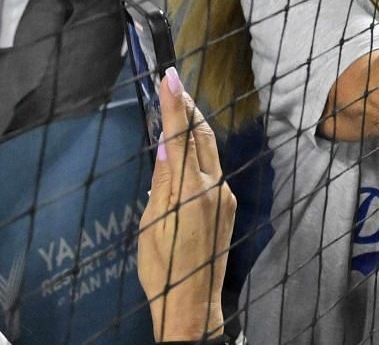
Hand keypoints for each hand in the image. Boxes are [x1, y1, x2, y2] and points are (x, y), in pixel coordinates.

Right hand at [137, 69, 233, 342]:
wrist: (193, 303)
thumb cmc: (164, 269)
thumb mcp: (151, 224)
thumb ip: (161, 181)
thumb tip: (164, 145)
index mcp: (190, 191)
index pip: (180, 136)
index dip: (174, 104)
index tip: (169, 76)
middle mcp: (213, 188)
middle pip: (201, 136)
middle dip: (187, 108)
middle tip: (173, 84)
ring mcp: (224, 196)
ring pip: (209, 150)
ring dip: (194, 126)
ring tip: (179, 106)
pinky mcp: (227, 205)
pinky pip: (213, 168)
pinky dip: (199, 150)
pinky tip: (188, 147)